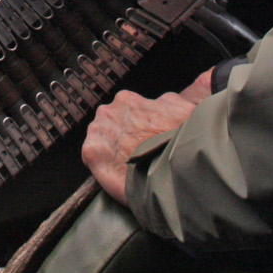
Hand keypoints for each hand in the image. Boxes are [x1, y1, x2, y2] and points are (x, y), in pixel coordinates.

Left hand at [81, 69, 213, 204]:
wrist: (169, 168)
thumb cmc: (178, 139)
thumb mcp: (182, 109)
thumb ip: (166, 101)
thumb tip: (161, 102)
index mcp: (126, 99)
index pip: (126, 110)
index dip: (136, 126)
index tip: (144, 137)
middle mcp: (107, 112)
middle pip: (110, 124)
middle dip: (121, 136)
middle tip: (136, 152)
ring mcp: (97, 132)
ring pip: (100, 140)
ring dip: (111, 149)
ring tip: (128, 164)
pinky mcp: (90, 153)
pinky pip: (92, 158)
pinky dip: (103, 165)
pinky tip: (118, 172)